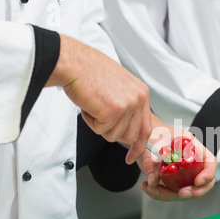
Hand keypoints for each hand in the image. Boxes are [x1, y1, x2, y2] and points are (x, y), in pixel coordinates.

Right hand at [46, 35, 151, 163]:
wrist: (73, 62)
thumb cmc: (89, 71)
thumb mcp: (118, 86)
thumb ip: (127, 105)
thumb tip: (127, 126)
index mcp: (142, 92)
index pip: (146, 128)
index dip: (139, 146)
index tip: (132, 156)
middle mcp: (138, 99)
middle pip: (131, 136)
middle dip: (113, 133)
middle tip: (99, 119)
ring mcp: (128, 105)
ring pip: (115, 135)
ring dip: (100, 125)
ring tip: (93, 105)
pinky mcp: (114, 111)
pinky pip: (101, 130)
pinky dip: (90, 121)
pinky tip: (88, 104)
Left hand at [137, 114, 216, 200]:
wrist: (142, 136)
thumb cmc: (152, 131)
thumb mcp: (151, 142)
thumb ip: (151, 161)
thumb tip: (154, 181)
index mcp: (192, 147)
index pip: (210, 162)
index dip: (208, 174)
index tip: (197, 182)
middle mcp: (190, 162)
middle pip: (202, 183)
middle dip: (193, 192)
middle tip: (180, 193)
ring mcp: (182, 173)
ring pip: (184, 191)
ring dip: (168, 195)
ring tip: (149, 187)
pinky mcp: (171, 181)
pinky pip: (170, 193)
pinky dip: (158, 194)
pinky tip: (146, 186)